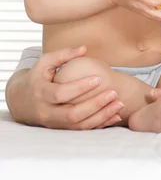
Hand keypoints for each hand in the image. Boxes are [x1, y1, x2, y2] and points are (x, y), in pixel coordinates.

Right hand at [9, 46, 123, 129]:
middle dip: (95, 105)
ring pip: (79, 126)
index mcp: (41, 93)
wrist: (22, 102)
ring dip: (101, 117)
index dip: (79, 88)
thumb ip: (63, 54)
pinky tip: (115, 116)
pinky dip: (100, 124)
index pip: (60, 94)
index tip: (98, 78)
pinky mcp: (62, 129)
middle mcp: (46, 112)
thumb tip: (84, 48)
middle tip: (113, 93)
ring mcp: (54, 123)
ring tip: (119, 104)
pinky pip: (82, 131)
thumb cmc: (37, 77)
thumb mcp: (44, 62)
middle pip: (71, 114)